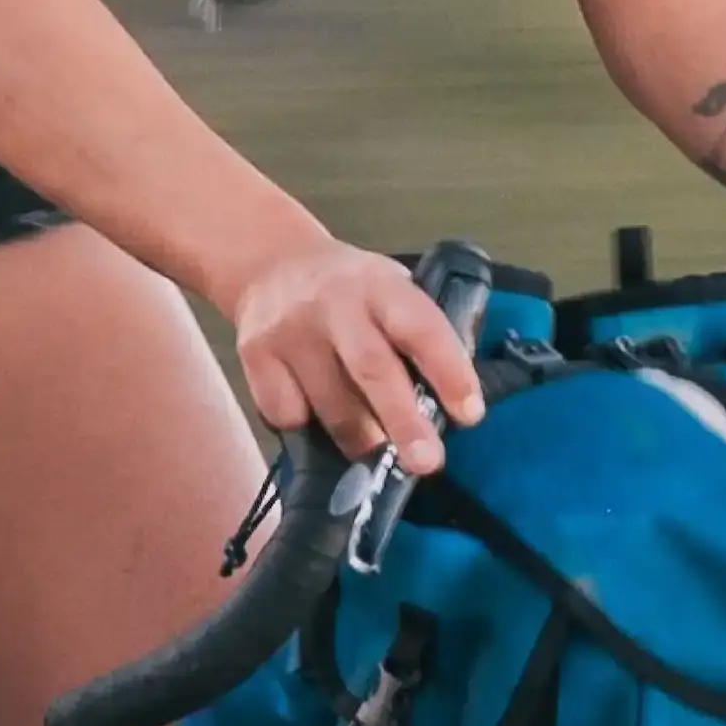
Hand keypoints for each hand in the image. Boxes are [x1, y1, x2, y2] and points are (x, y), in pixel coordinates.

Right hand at [229, 238, 484, 469]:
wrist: (270, 262)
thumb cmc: (350, 291)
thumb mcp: (389, 290)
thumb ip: (416, 335)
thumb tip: (448, 408)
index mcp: (381, 286)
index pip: (421, 328)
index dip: (449, 372)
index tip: (469, 414)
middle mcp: (335, 304)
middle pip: (372, 369)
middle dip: (404, 422)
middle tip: (426, 463)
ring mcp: (291, 330)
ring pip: (331, 405)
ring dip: (361, 439)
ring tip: (375, 448)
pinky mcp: (256, 355)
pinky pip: (288, 413)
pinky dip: (309, 425)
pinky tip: (316, 409)